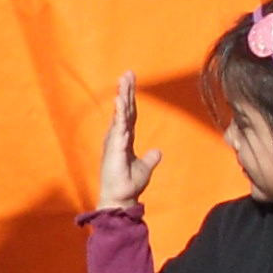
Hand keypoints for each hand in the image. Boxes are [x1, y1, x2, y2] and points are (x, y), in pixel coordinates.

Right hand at [99, 72, 161, 210]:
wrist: (122, 199)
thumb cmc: (129, 184)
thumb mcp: (144, 167)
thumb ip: (150, 158)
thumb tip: (157, 151)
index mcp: (124, 139)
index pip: (129, 114)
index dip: (130, 98)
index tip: (130, 81)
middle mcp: (118, 137)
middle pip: (123, 110)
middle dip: (125, 91)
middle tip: (127, 73)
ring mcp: (115, 143)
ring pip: (120, 116)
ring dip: (122, 99)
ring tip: (124, 83)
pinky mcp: (115, 151)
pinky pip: (119, 130)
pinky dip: (120, 117)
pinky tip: (121, 104)